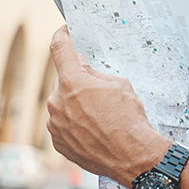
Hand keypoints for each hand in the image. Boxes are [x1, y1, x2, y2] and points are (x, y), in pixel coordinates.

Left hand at [46, 27, 168, 184]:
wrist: (133, 156)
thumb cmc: (129, 120)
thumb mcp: (119, 85)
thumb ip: (95, 74)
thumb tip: (82, 69)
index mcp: (72, 82)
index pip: (59, 49)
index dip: (60, 36)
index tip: (63, 32)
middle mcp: (57, 102)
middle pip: (62, 81)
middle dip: (76, 81)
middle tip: (96, 91)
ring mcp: (55, 125)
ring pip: (61, 105)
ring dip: (75, 105)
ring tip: (99, 117)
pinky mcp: (58, 143)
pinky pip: (62, 126)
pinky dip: (74, 124)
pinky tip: (93, 130)